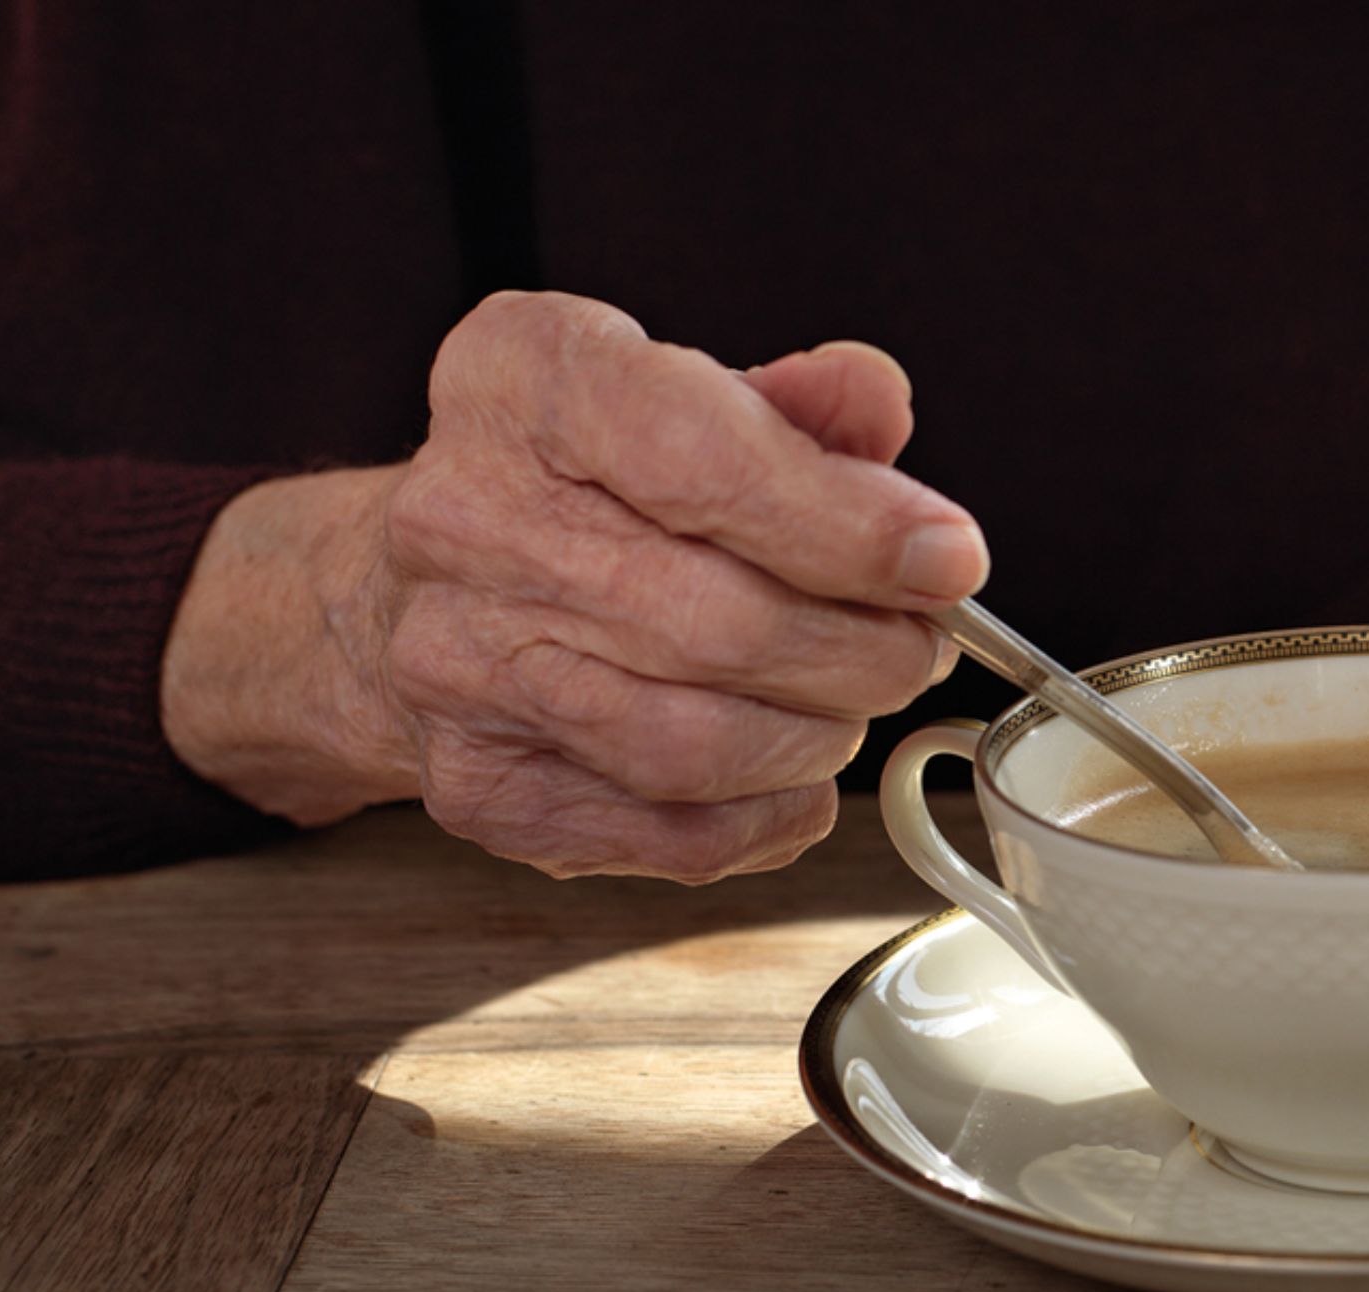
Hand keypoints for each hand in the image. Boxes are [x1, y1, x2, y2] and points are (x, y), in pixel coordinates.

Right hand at [162, 290, 980, 880]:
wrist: (418, 589)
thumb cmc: (592, 488)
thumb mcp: (692, 397)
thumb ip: (802, 408)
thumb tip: (875, 406)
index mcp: (524, 380)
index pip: (705, 461)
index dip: (852, 526)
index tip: (950, 559)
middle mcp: (461, 519)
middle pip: (720, 619)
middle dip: (864, 648)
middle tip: (919, 644)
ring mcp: (455, 665)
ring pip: (697, 742)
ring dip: (820, 733)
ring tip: (853, 698)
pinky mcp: (479, 787)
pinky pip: (672, 832)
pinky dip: (770, 814)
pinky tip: (794, 770)